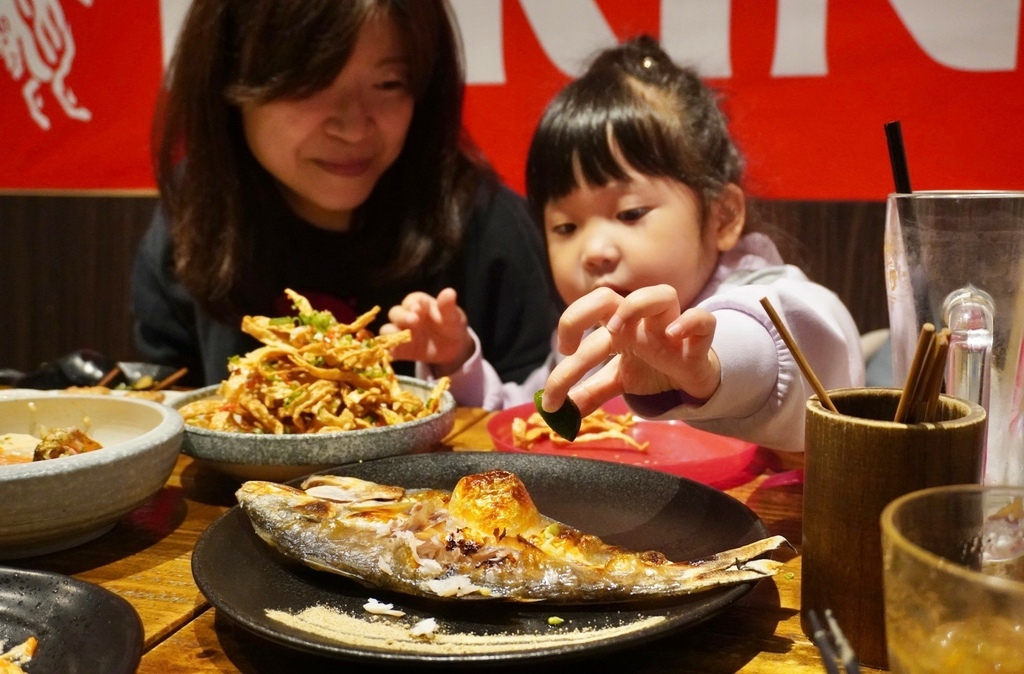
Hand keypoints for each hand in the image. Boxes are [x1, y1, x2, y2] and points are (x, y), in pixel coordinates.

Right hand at [380, 288, 473, 375]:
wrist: (454, 348)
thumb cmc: (451, 326)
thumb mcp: (453, 317)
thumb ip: (448, 307)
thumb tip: (449, 292)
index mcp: (419, 304)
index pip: (411, 301)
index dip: (411, 304)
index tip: (417, 309)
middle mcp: (406, 316)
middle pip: (395, 313)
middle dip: (401, 317)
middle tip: (413, 321)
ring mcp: (402, 333)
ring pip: (387, 330)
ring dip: (390, 333)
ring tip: (399, 338)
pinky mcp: (400, 349)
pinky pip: (390, 349)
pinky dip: (389, 351)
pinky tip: (393, 353)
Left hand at [541, 285, 720, 415]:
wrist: (692, 379)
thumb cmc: (653, 369)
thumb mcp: (618, 381)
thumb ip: (591, 392)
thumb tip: (560, 413)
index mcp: (617, 327)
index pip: (583, 326)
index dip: (563, 344)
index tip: (556, 373)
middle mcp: (641, 322)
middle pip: (608, 296)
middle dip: (582, 312)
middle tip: (572, 348)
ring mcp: (670, 327)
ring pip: (662, 294)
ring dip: (636, 305)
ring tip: (617, 330)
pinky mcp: (699, 342)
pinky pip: (703, 320)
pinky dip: (690, 323)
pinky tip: (672, 335)